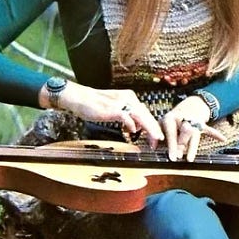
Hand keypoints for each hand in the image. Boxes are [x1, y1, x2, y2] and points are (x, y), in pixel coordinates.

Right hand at [39, 81, 164, 148]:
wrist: (79, 97)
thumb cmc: (95, 105)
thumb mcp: (115, 110)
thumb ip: (127, 117)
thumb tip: (136, 128)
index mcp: (130, 98)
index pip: (146, 112)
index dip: (152, 125)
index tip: (156, 137)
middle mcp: (128, 98)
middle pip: (147, 114)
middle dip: (154, 129)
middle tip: (159, 141)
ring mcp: (121, 103)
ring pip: (141, 116)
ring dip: (149, 129)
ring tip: (154, 139)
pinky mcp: (113, 108)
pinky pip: (127, 117)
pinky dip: (132, 125)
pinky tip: (133, 132)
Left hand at [162, 96, 226, 161]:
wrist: (191, 105)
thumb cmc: (174, 119)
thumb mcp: (163, 123)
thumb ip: (157, 135)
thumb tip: (152, 147)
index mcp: (171, 118)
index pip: (171, 132)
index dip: (170, 144)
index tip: (171, 156)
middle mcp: (182, 119)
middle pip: (183, 133)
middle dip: (180, 145)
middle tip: (177, 157)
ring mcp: (193, 121)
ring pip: (194, 135)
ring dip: (192, 148)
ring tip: (190, 159)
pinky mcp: (202, 124)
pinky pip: (209, 130)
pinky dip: (216, 134)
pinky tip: (222, 139)